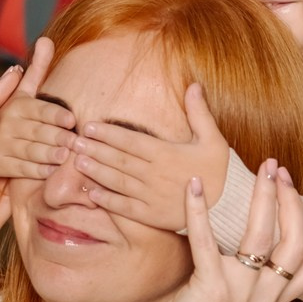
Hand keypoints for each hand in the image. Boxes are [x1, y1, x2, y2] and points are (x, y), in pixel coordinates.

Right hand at [0, 35, 76, 179]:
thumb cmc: (12, 114)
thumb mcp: (22, 91)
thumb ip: (37, 69)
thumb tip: (47, 39)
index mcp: (17, 105)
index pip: (39, 109)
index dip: (55, 114)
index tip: (71, 119)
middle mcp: (8, 124)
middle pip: (38, 131)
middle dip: (57, 137)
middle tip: (75, 142)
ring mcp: (3, 145)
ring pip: (30, 150)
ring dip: (48, 154)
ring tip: (65, 156)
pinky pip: (21, 169)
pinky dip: (36, 171)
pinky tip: (52, 171)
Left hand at [72, 82, 229, 230]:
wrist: (228, 207)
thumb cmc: (220, 170)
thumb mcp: (214, 138)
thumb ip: (199, 112)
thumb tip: (194, 85)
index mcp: (167, 154)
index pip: (130, 141)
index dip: (108, 134)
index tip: (90, 126)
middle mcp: (155, 175)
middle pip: (119, 160)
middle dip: (95, 150)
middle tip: (74, 142)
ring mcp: (152, 197)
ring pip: (118, 182)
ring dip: (96, 172)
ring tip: (77, 162)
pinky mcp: (151, 216)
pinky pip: (125, 208)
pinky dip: (107, 200)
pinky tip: (91, 193)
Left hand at [149, 163, 302, 301]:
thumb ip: (258, 281)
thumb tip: (258, 240)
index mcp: (277, 300)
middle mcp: (265, 295)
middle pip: (294, 240)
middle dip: (290, 198)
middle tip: (278, 170)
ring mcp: (240, 291)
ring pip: (263, 234)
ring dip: (263, 195)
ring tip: (260, 168)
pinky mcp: (209, 287)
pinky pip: (207, 240)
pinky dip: (198, 209)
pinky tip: (194, 185)